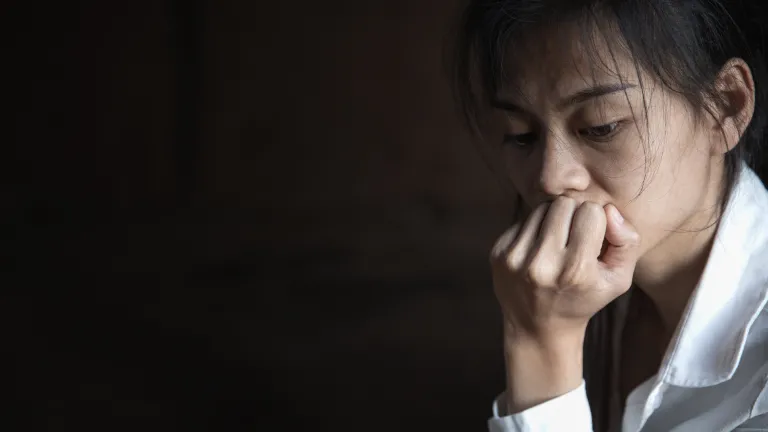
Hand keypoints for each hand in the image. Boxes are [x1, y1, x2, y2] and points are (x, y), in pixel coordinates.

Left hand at [490, 197, 640, 343]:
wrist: (537, 327)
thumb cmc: (584, 298)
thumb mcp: (618, 279)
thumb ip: (627, 242)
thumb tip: (608, 209)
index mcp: (575, 270)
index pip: (591, 211)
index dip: (597, 222)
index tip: (593, 240)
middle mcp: (542, 264)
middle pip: (564, 204)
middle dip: (574, 215)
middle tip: (575, 239)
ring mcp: (515, 258)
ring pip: (542, 208)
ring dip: (553, 220)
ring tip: (557, 244)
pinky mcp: (498, 253)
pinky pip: (522, 220)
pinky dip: (534, 230)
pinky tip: (538, 251)